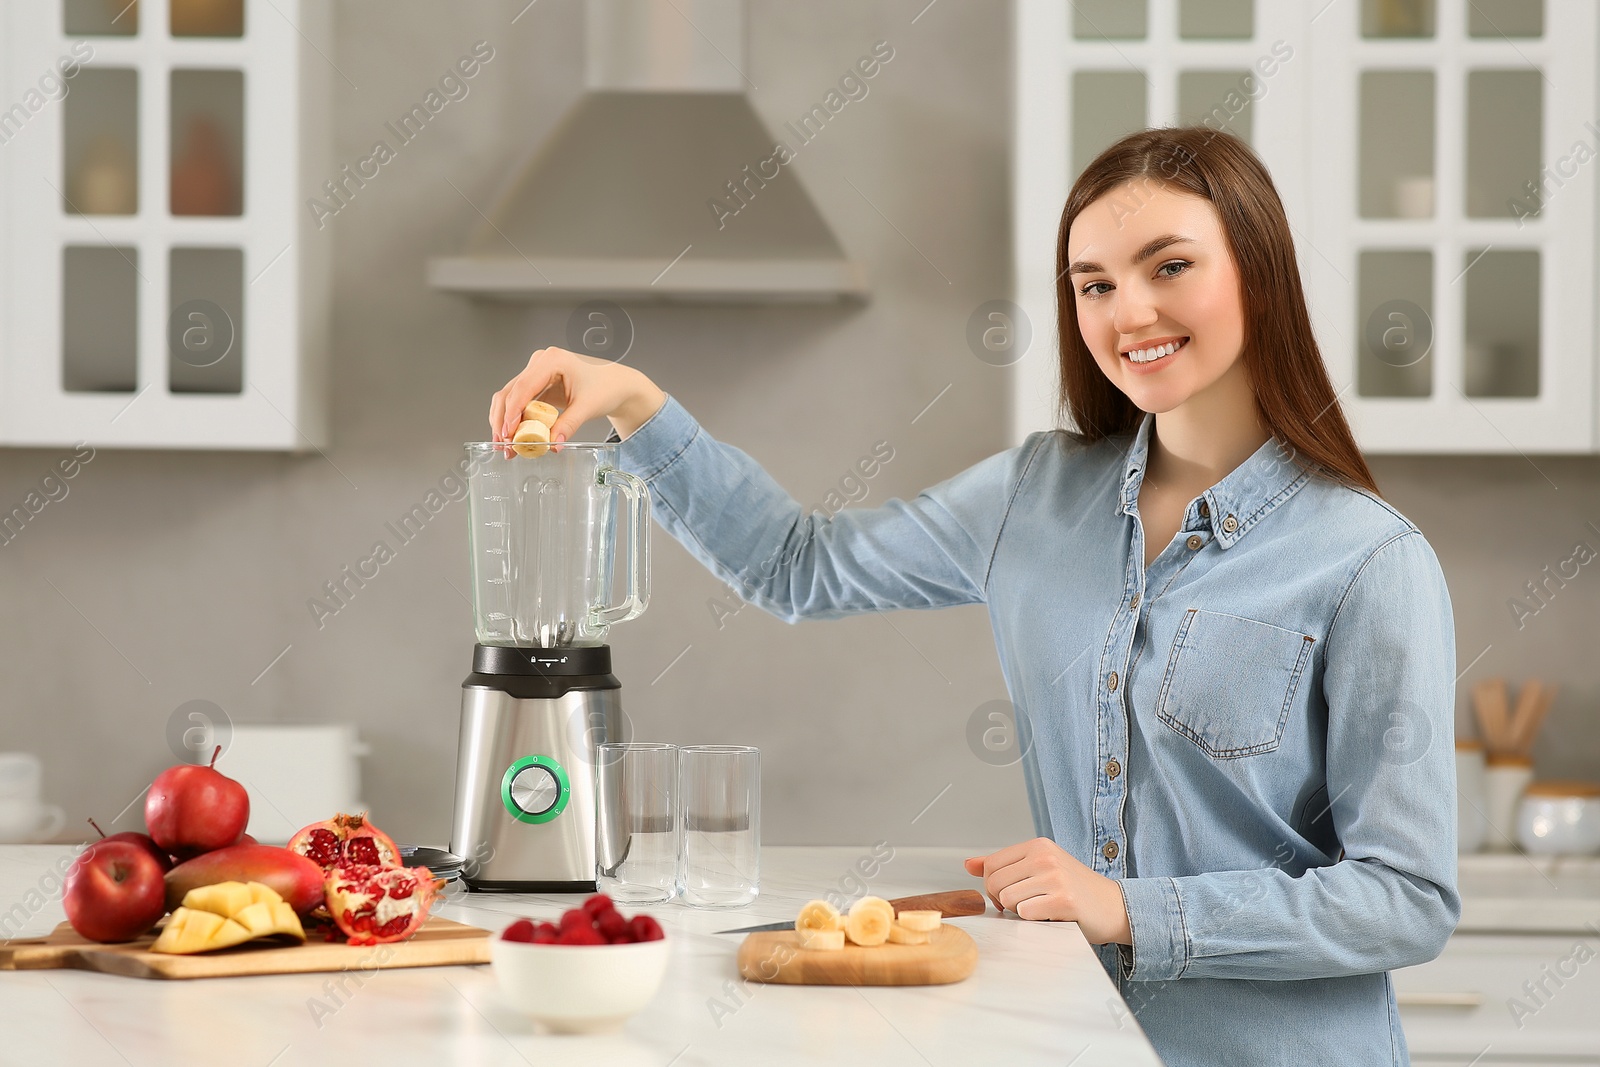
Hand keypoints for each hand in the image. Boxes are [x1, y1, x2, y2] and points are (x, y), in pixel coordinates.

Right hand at [489, 347, 666, 443]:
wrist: (615, 384)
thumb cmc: (606, 387)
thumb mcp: (588, 407)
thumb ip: (569, 424)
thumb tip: (553, 444)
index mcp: (552, 360)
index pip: (524, 386)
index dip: (512, 411)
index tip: (508, 432)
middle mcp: (539, 363)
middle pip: (510, 392)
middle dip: (504, 421)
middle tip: (504, 445)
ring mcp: (535, 372)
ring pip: (509, 397)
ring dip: (504, 422)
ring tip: (506, 446)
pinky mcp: (536, 384)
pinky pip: (518, 402)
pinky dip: (513, 420)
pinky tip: (513, 437)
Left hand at [964, 838, 1131, 945]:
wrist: (1114, 906)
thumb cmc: (1075, 889)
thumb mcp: (1039, 868)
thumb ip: (1003, 865)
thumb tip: (968, 865)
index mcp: (1037, 846)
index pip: (990, 865)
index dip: (993, 886)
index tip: (1009, 895)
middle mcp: (1045, 856)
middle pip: (994, 883)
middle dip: (1003, 901)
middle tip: (1026, 905)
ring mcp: (1055, 877)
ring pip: (1006, 899)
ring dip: (1019, 912)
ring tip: (1041, 909)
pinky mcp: (1063, 900)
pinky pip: (1025, 913)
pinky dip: (1034, 920)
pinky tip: (1052, 916)